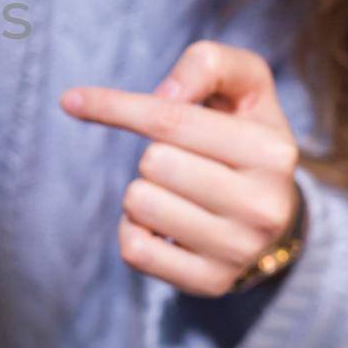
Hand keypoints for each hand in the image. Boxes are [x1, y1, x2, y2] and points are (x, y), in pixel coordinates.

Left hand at [60, 40, 303, 297]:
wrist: (275, 217)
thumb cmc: (244, 136)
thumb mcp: (245, 86)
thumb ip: (209, 64)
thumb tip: (163, 94)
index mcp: (274, 151)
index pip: (170, 119)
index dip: (114, 104)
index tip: (72, 99)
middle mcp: (263, 206)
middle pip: (152, 161)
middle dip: (153, 153)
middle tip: (183, 162)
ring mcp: (238, 250)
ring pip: (139, 203)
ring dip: (144, 191)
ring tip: (179, 193)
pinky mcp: (210, 283)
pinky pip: (134, 249)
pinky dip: (134, 229)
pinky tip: (165, 225)